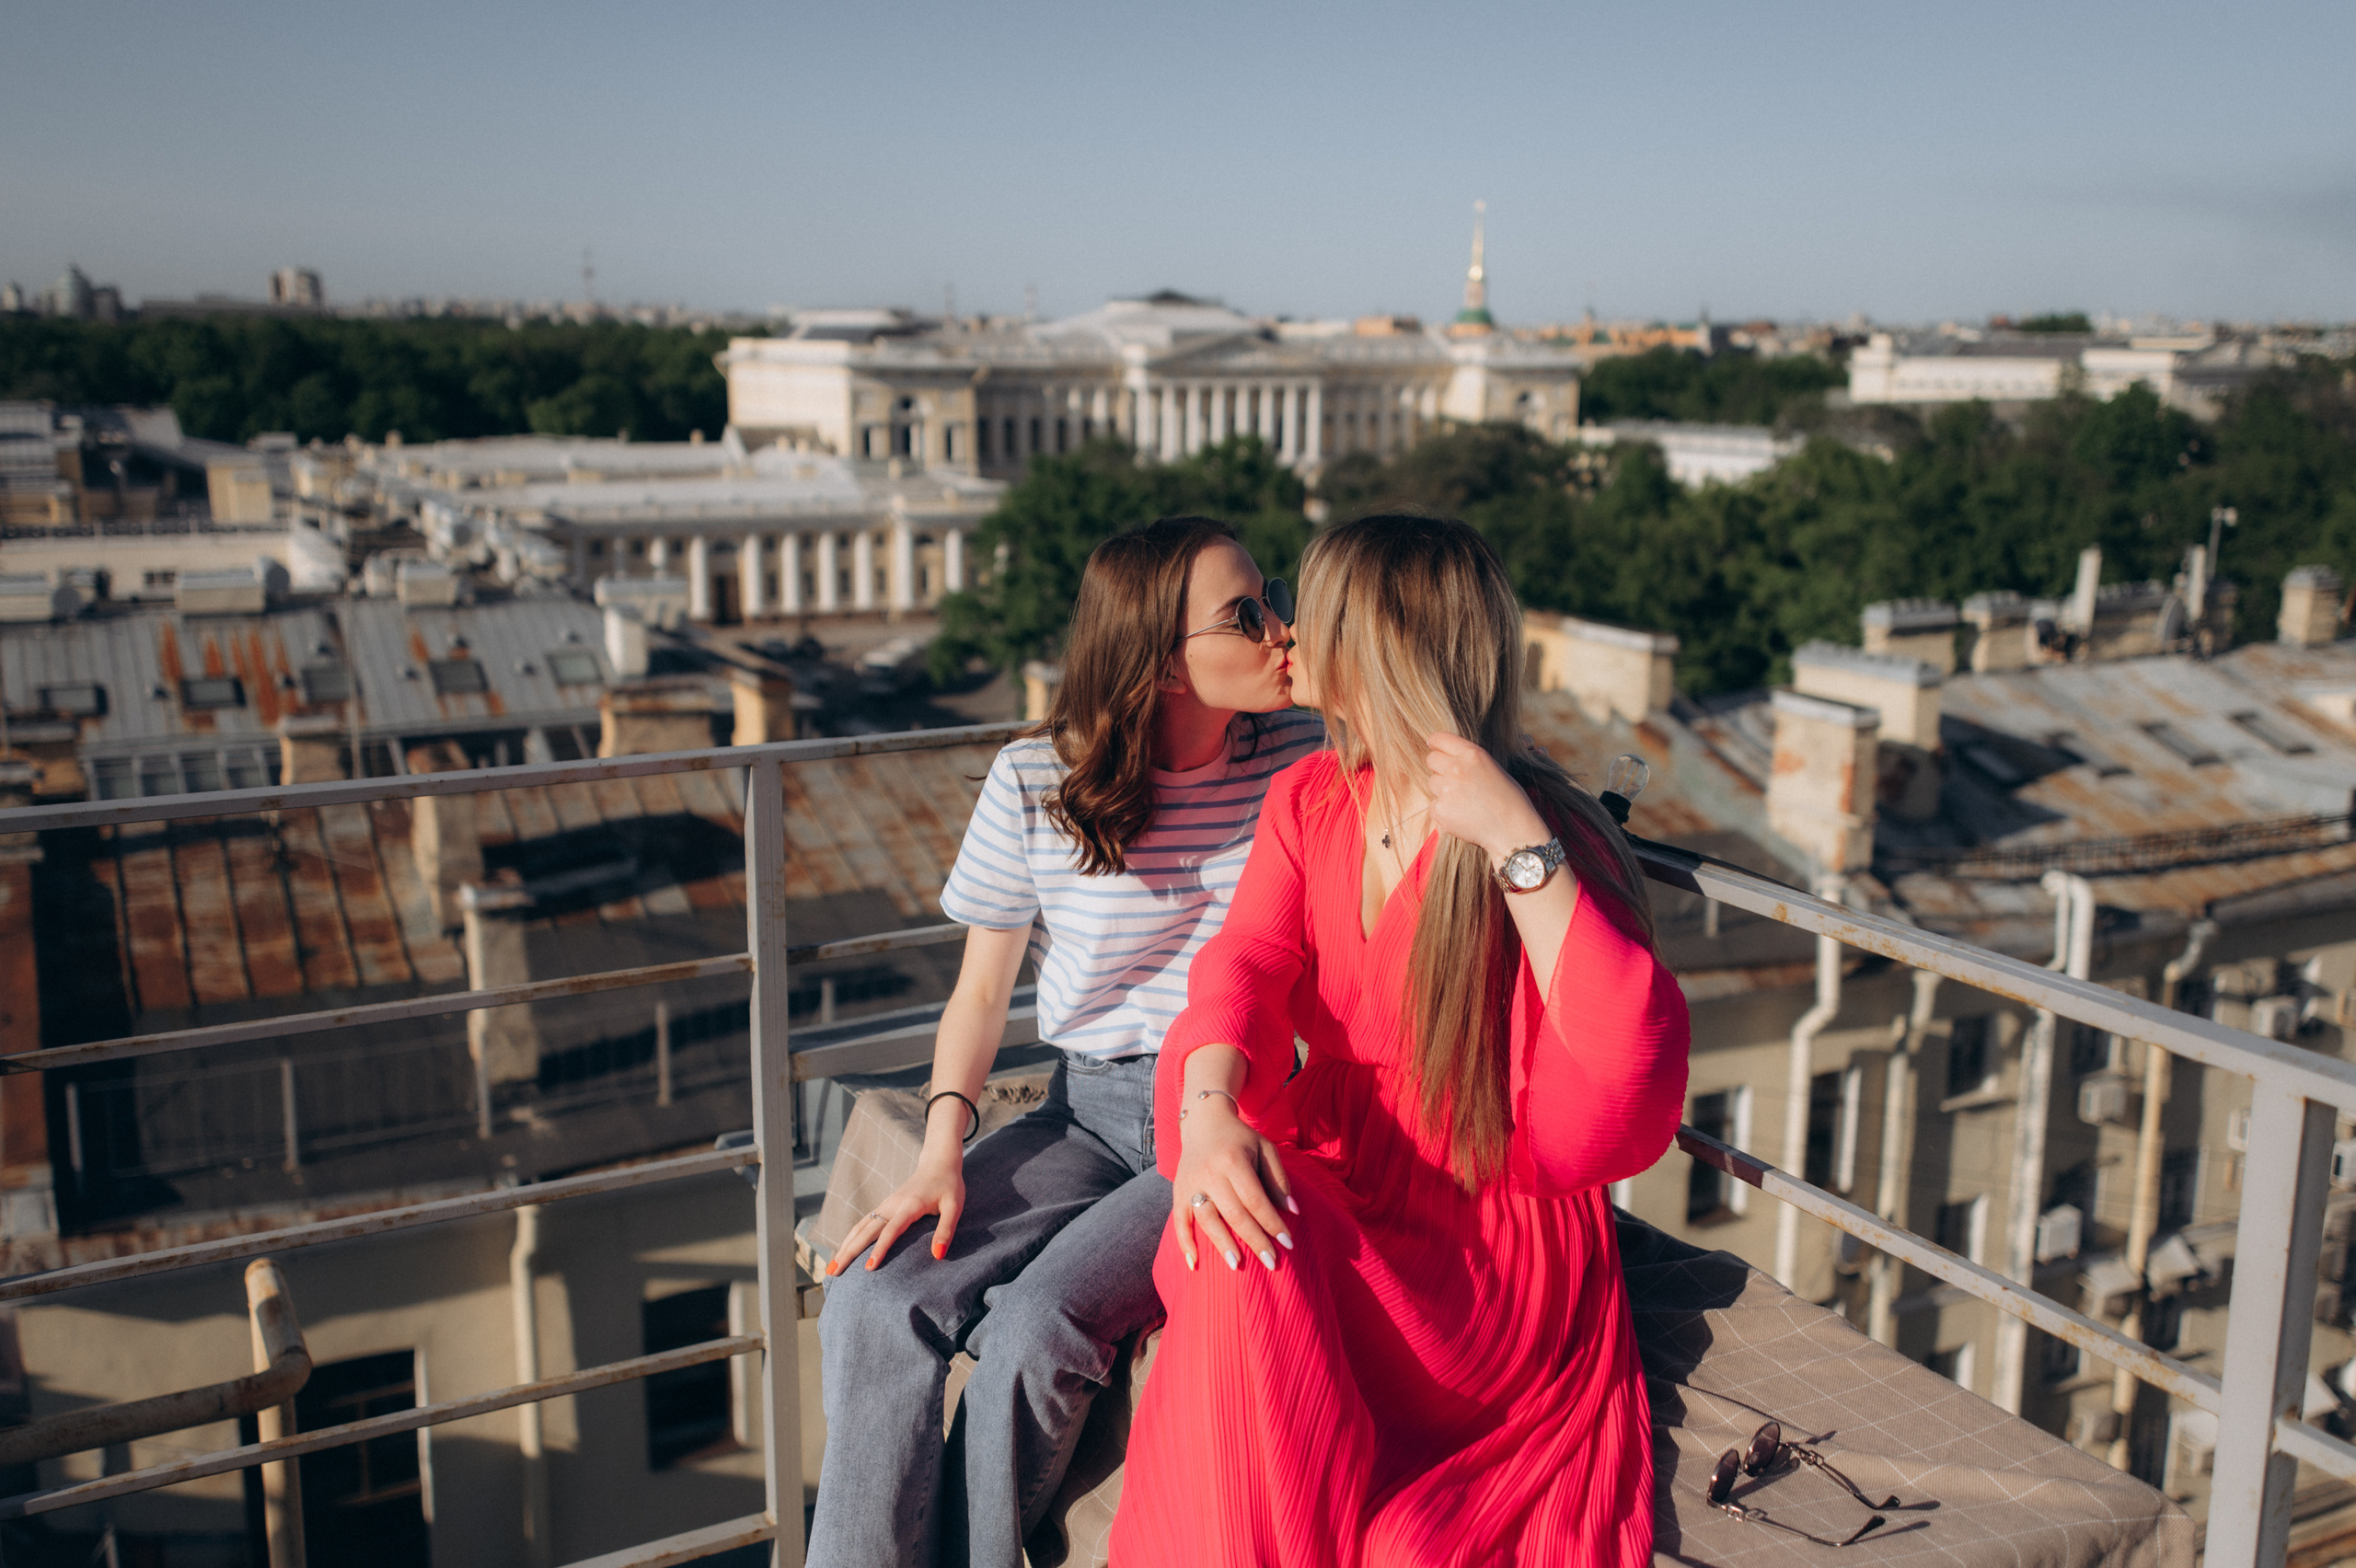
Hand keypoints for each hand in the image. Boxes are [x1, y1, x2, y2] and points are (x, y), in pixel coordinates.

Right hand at [828, 1146, 963, 1273]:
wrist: (937, 1163)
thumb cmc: (949, 1186)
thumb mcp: (955, 1206)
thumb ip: (946, 1230)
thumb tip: (938, 1255)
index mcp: (909, 1206)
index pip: (890, 1231)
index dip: (880, 1250)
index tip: (869, 1268)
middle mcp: (892, 1205)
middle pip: (866, 1231)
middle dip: (849, 1252)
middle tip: (833, 1273)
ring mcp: (885, 1205)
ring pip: (859, 1227)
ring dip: (844, 1246)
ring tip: (831, 1268)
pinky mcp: (883, 1207)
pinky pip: (863, 1224)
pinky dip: (851, 1238)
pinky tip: (844, 1251)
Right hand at [1171, 1095, 1296, 1272]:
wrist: (1203, 1122)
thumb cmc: (1240, 1139)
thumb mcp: (1265, 1149)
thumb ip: (1278, 1179)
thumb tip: (1292, 1211)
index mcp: (1233, 1161)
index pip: (1255, 1199)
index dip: (1272, 1223)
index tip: (1288, 1243)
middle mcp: (1210, 1173)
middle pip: (1234, 1213)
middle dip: (1254, 1240)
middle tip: (1271, 1263)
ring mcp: (1191, 1183)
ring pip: (1206, 1219)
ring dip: (1222, 1244)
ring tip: (1236, 1265)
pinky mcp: (1177, 1191)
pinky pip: (1179, 1221)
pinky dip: (1185, 1243)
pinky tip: (1195, 1263)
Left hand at [1426, 733, 1546, 862]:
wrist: (1512, 831)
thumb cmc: (1509, 800)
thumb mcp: (1493, 768)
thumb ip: (1468, 760)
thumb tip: (1446, 757)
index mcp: (1472, 754)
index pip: (1439, 738)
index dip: (1435, 743)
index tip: (1434, 747)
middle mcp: (1456, 768)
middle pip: (1431, 759)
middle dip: (1439, 767)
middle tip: (1455, 780)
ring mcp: (1446, 789)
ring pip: (1432, 782)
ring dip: (1442, 789)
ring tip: (1465, 800)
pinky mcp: (1440, 809)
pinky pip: (1433, 804)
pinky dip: (1443, 809)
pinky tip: (1462, 814)